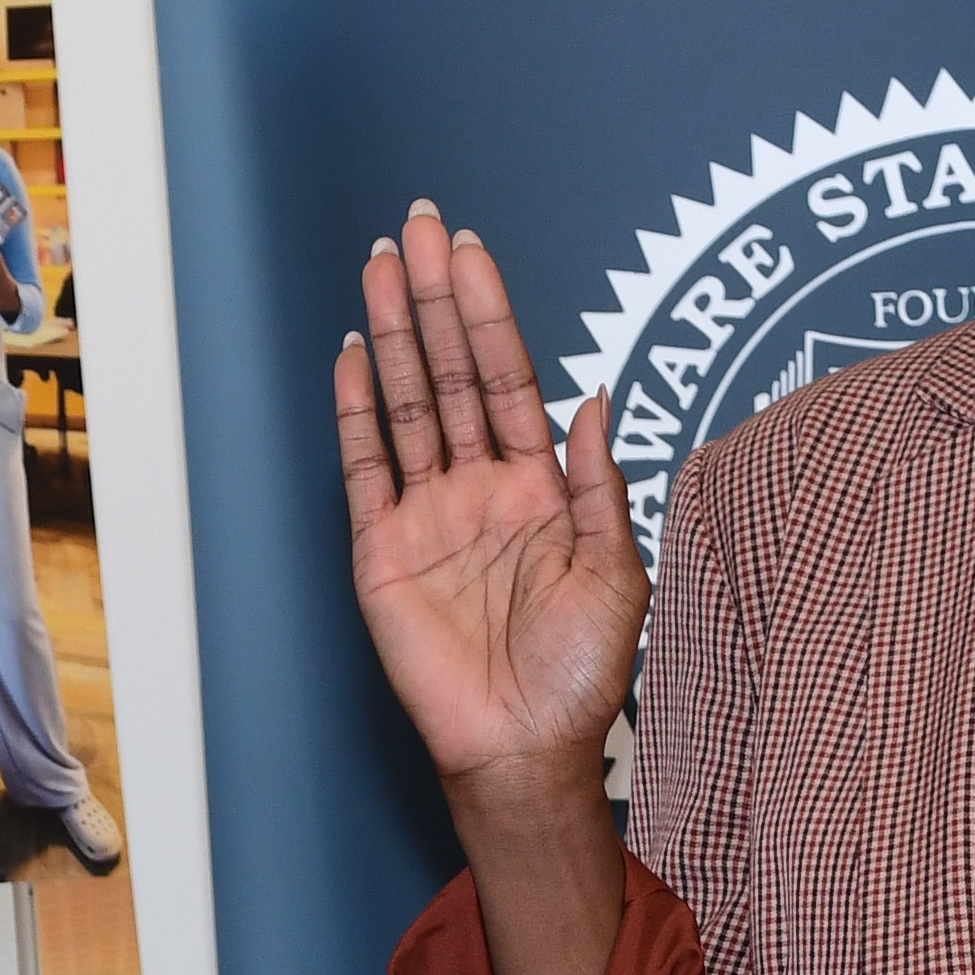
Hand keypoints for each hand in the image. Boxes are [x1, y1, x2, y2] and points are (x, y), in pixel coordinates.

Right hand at [333, 204, 646, 974]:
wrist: (524, 748)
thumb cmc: (580, 674)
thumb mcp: (618, 571)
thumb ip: (602, 482)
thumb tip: (597, 395)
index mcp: (540, 487)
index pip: (509, 377)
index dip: (490, 313)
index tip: (470, 250)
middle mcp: (480, 487)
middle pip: (452, 371)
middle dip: (435, 298)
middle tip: (416, 226)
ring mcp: (427, 513)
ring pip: (408, 402)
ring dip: (395, 332)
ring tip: (380, 265)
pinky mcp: (382, 549)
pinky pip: (365, 466)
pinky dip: (357, 410)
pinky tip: (356, 354)